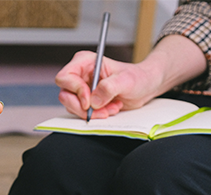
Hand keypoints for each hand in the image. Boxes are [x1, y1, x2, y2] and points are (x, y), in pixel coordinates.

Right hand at [55, 35, 206, 119]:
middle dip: (82, 107)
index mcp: (84, 62)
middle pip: (65, 95)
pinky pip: (81, 113)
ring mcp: (81, 89)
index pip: (65, 78)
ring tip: (111, 108)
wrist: (145, 87)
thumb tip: (94, 100)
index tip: (90, 101)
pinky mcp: (86, 101)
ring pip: (72, 106)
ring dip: (92, 113)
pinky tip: (110, 109)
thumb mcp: (126, 80)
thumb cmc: (137, 77)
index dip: (75, 91)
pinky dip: (95, 116)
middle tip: (100, 110)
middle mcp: (80, 75)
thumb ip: (109, 87)